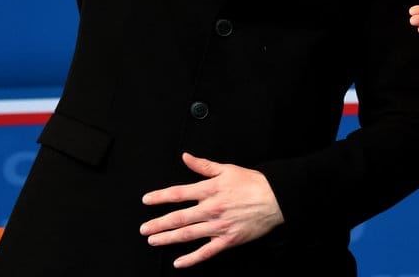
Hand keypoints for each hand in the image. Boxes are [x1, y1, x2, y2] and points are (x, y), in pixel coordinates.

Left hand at [140, 153, 284, 268]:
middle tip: (143, 229)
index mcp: (209, 190)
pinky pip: (206, 252)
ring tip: (153, 240)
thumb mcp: (227, 169)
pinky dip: (191, 258)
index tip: (146, 200)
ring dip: (168, 239)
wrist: (275, 198)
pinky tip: (179, 262)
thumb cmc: (252, 183)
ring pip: (188, 235)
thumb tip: (185, 157)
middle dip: (158, 224)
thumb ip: (203, 165)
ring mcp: (218, 226)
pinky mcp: (227, 240)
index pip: (178, 194)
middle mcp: (211, 209)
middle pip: (178, 218)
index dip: (160, 197)